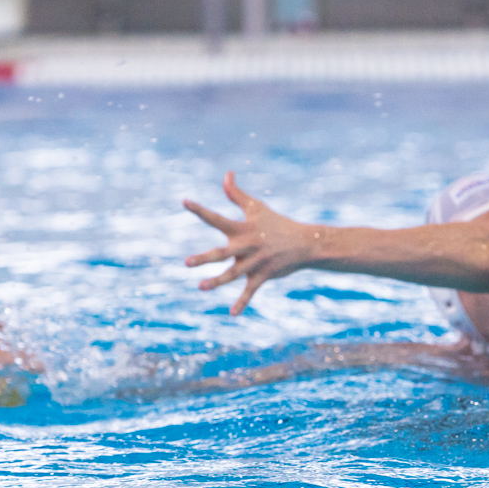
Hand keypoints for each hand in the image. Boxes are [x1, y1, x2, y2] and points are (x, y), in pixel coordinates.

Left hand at [183, 172, 313, 314]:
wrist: (305, 243)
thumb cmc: (276, 224)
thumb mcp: (256, 207)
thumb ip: (236, 194)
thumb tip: (226, 174)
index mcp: (242, 229)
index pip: (217, 218)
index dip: (200, 210)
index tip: (184, 201)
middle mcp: (246, 246)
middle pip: (222, 253)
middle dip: (205, 259)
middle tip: (187, 263)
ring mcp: (255, 263)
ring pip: (233, 274)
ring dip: (217, 282)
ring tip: (201, 287)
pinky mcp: (263, 276)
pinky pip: (251, 291)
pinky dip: (242, 302)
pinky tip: (232, 313)